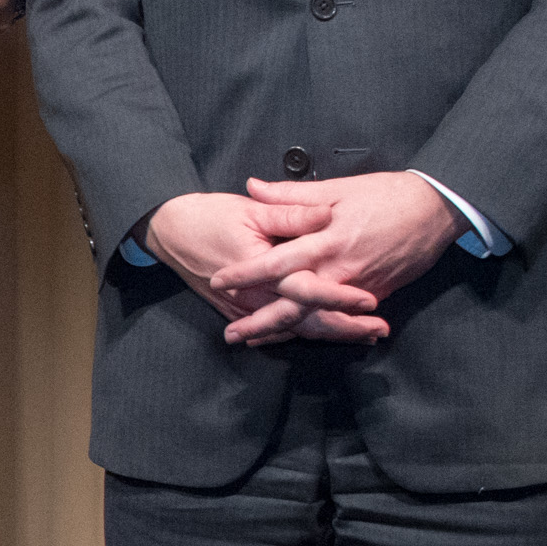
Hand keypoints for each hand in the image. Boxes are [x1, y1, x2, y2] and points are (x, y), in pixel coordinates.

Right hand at [139, 187, 372, 347]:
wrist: (168, 233)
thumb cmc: (209, 217)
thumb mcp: (251, 210)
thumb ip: (291, 213)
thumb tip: (326, 215)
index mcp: (262, 269)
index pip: (308, 290)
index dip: (340, 297)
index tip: (370, 300)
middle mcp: (255, 297)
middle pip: (306, 322)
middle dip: (344, 328)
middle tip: (378, 330)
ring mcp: (246, 309)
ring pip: (294, 331)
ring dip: (330, 334)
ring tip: (363, 335)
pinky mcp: (240, 312)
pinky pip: (276, 331)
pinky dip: (303, 335)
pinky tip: (324, 335)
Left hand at [185, 170, 460, 345]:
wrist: (436, 210)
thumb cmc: (387, 195)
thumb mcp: (337, 189)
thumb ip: (292, 195)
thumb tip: (253, 187)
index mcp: (327, 241)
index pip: (278, 262)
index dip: (247, 273)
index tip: (219, 282)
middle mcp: (341, 271)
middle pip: (295, 305)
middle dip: (261, 323)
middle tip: (231, 335)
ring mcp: (359, 288)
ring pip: (317, 318)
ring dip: (285, 332)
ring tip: (255, 342)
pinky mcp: (376, 296)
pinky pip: (341, 318)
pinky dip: (318, 329)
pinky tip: (296, 336)